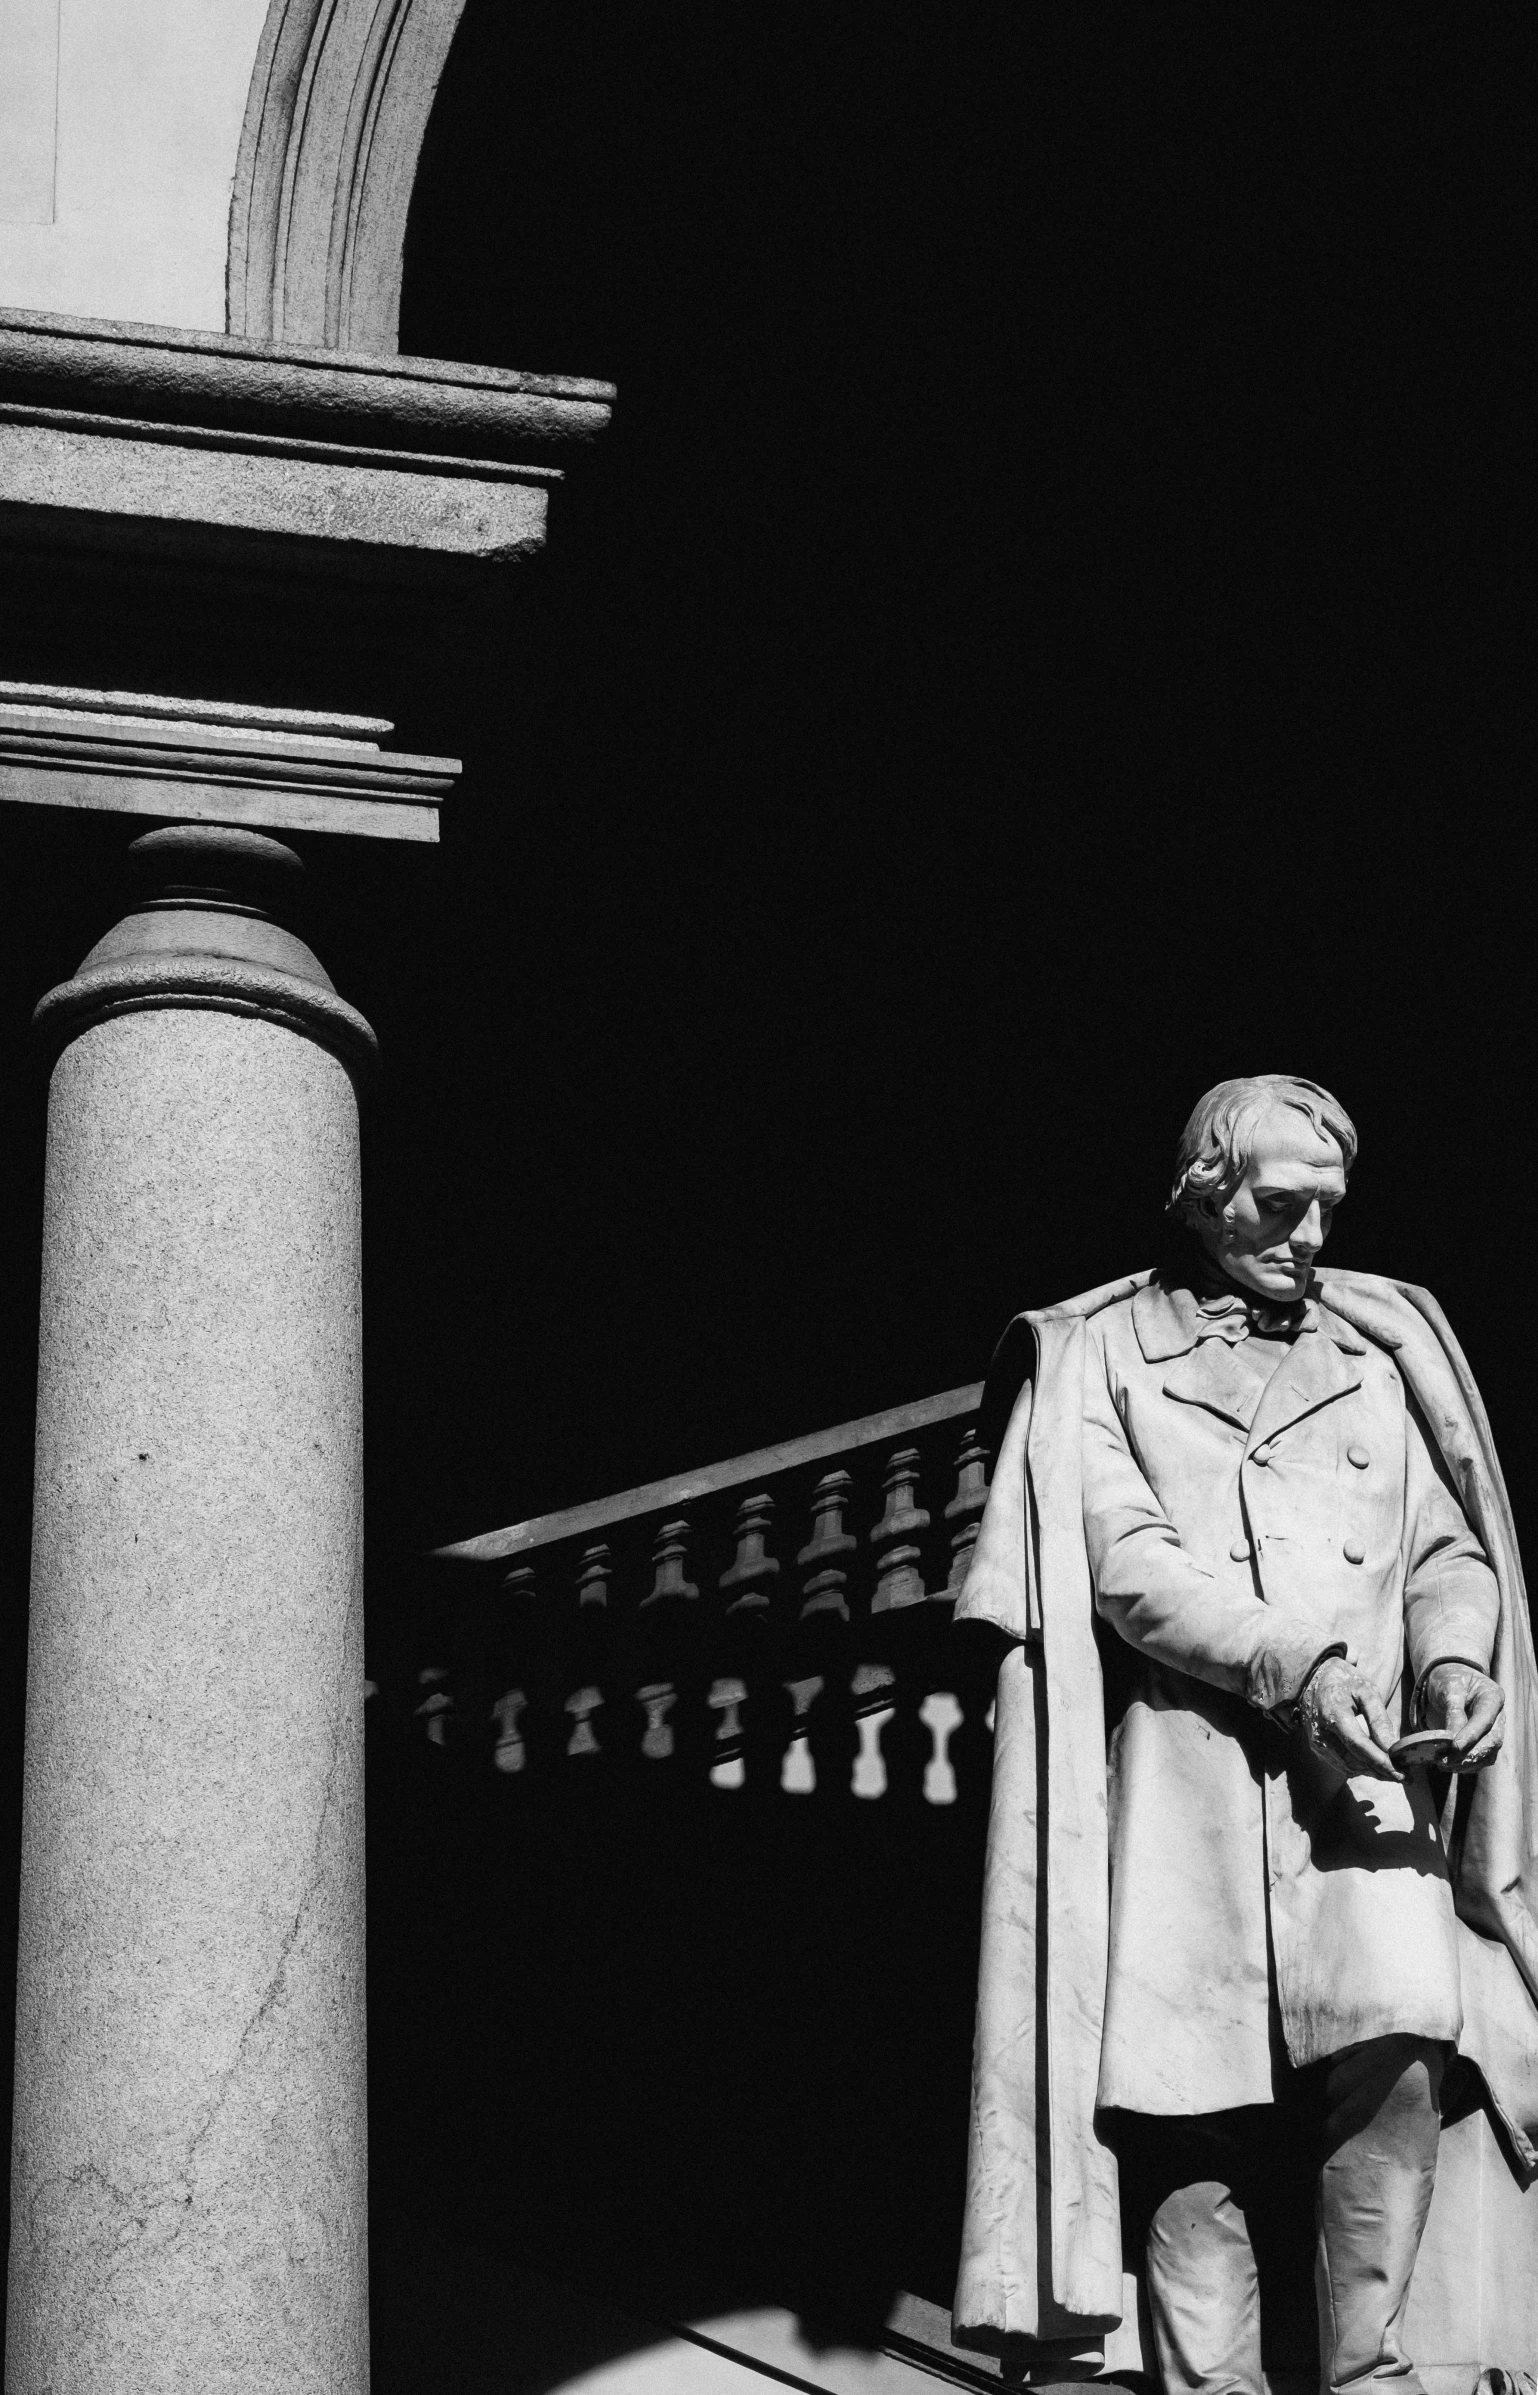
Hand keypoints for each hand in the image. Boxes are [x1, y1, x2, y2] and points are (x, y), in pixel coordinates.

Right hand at [1298, 1657, 1401, 1779]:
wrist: (1313, 1678)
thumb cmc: (1344, 1682)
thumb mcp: (1366, 1691)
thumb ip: (1379, 1719)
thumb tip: (1391, 1747)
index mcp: (1334, 1713)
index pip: (1358, 1744)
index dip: (1380, 1761)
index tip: (1401, 1774)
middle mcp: (1321, 1732)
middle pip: (1354, 1760)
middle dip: (1381, 1771)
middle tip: (1404, 1776)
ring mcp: (1317, 1742)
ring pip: (1348, 1767)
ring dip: (1371, 1772)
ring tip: (1393, 1771)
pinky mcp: (1317, 1748)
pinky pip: (1341, 1764)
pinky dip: (1360, 1767)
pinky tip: (1374, 1764)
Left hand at [1422, 1660, 1504, 1770]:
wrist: (1450, 1679)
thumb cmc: (1450, 1679)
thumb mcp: (1449, 1688)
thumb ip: (1453, 1712)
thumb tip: (1453, 1739)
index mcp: (1493, 1697)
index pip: (1485, 1720)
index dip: (1471, 1735)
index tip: (1454, 1747)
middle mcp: (1498, 1716)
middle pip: (1492, 1741)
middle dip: (1471, 1754)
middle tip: (1447, 1761)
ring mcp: (1493, 1731)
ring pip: (1488, 1754)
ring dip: (1468, 1763)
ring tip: (1445, 1765)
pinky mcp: (1484, 1742)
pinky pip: (1480, 1758)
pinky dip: (1467, 1765)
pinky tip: (1450, 1766)